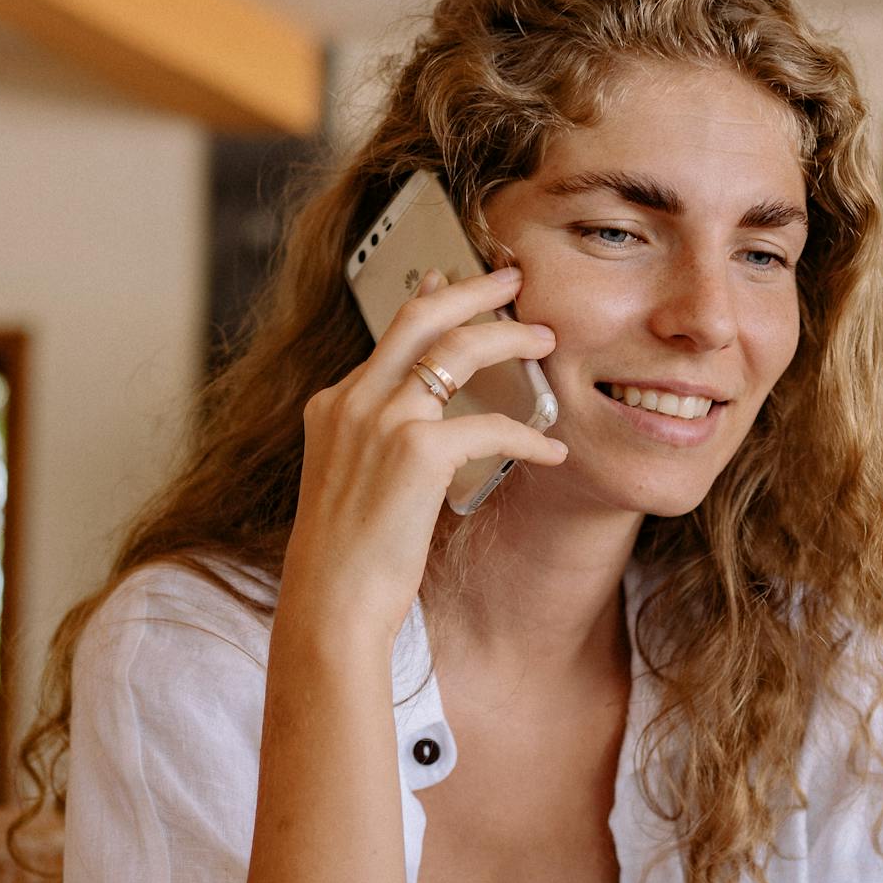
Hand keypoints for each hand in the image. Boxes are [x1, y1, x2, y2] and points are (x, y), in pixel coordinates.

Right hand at [281, 264, 567, 645]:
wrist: (330, 603)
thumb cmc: (346, 561)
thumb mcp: (350, 483)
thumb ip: (375, 443)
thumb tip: (420, 431)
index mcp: (333, 406)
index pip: (388, 334)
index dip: (428, 301)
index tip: (450, 278)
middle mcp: (352, 401)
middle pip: (420, 315)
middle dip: (472, 288)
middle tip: (512, 278)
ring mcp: (381, 421)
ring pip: (458, 349)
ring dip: (510, 338)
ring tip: (545, 340)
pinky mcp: (416, 452)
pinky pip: (490, 423)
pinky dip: (528, 433)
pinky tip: (551, 450)